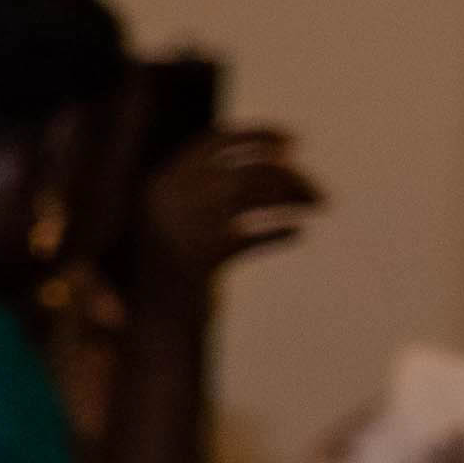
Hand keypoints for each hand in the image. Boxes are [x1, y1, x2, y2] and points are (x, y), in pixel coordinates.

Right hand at [128, 125, 318, 305]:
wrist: (143, 326)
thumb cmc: (165, 279)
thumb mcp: (179, 226)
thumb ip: (211, 196)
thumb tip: (280, 165)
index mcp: (161, 184)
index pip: (215, 142)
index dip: (257, 135)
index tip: (294, 140)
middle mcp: (170, 198)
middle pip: (247, 169)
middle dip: (292, 176)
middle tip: (321, 195)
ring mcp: (182, 226)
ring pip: (255, 194)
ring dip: (294, 196)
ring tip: (319, 207)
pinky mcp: (198, 259)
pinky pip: (250, 236)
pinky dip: (277, 231)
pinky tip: (297, 233)